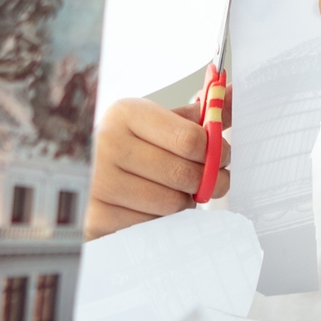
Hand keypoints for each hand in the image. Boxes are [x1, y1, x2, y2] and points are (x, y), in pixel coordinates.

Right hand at [85, 98, 229, 239]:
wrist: (86, 173)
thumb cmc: (130, 145)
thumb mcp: (160, 121)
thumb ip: (199, 114)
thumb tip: (234, 95)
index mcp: (126, 114)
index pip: (190, 139)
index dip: (215, 151)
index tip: (221, 156)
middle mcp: (107, 144)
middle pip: (184, 174)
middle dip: (207, 181)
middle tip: (211, 180)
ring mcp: (98, 183)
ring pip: (171, 204)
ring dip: (184, 202)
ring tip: (176, 191)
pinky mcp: (96, 217)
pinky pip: (152, 225)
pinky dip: (162, 220)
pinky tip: (153, 206)